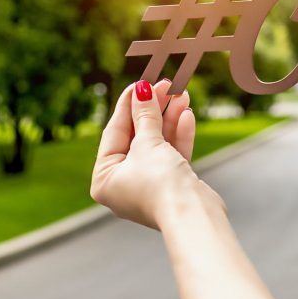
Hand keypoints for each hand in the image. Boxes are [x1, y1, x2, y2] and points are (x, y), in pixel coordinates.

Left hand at [91, 79, 222, 229]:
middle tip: (164, 85)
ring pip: (158, 143)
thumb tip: (142, 91)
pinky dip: (179, 135)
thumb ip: (145, 115)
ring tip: (181, 94)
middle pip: (138, 136)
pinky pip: (172, 154)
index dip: (127, 105)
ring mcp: (150, 184)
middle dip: (153, 109)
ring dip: (170, 118)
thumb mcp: (147, 143)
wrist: (192, 215)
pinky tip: (186, 114)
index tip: (140, 83)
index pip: (114, 132)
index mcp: (105, 179)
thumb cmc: (160, 185)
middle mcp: (124, 183)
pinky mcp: (173, 184)